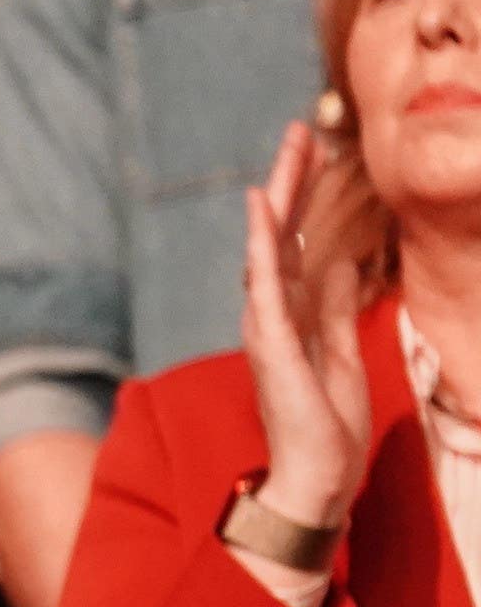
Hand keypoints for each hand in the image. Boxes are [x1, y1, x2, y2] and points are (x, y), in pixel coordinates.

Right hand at [243, 119, 370, 530]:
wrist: (317, 476)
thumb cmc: (328, 426)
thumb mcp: (344, 353)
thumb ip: (338, 309)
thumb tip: (346, 267)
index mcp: (292, 318)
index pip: (297, 247)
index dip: (307, 201)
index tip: (318, 156)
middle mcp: (272, 315)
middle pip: (280, 236)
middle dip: (291, 182)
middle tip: (300, 130)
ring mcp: (267, 326)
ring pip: (270, 247)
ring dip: (278, 197)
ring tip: (288, 151)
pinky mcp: (272, 341)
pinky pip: (263, 280)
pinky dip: (260, 242)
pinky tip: (260, 208)